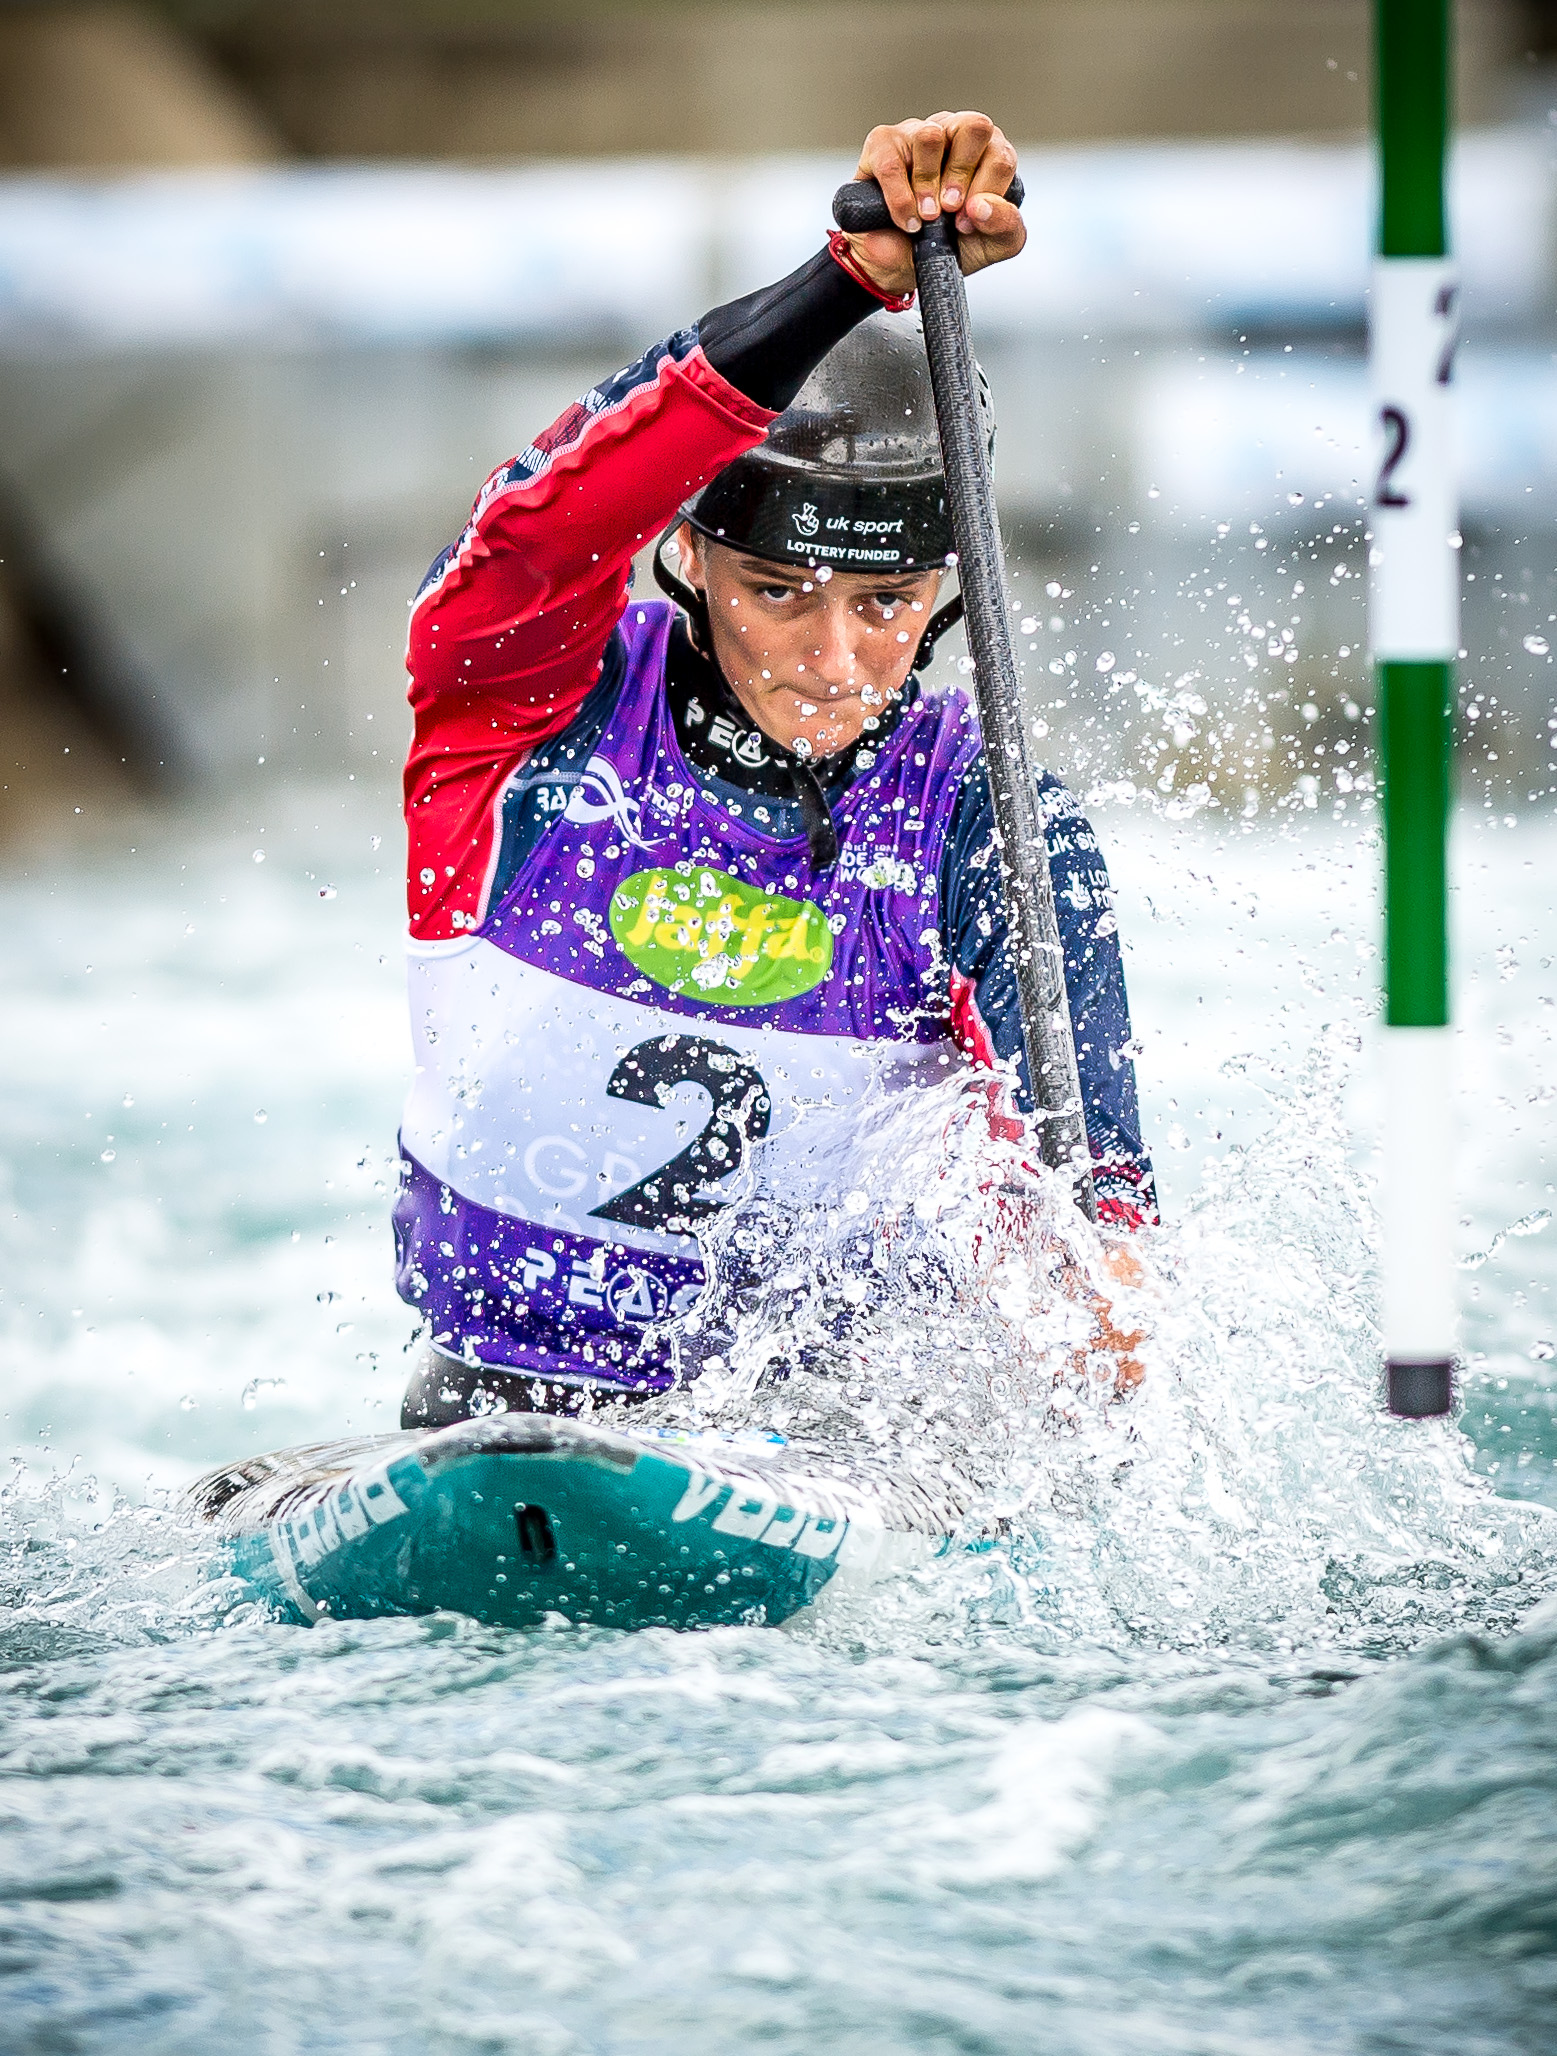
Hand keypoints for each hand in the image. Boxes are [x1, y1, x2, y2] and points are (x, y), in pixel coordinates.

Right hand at [843, 112, 1024, 299]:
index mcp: (986, 153)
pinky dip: (900, 200)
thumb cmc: (948, 245)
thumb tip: (984, 206)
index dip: (984, 193)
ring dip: (927, 184)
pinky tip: (906, 220)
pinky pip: (893, 164)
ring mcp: (918, 133)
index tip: (965, 223)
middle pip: (975, 126)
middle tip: (948, 208)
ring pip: (930, 136)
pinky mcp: (883, 143)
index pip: (1000, 155)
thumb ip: (1006, 226)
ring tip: (925, 215)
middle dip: (961, 175)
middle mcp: (955, 134)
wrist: (901, 265)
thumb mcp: (991, 246)